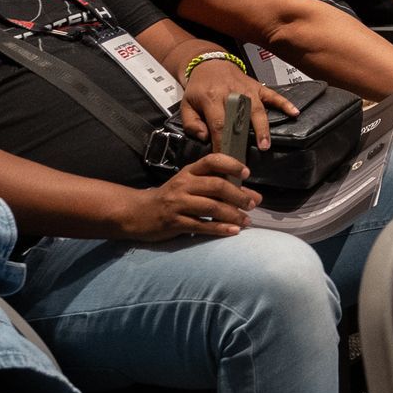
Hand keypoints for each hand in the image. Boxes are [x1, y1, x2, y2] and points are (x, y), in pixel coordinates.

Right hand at [114, 156, 257, 241]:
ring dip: (232, 214)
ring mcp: (177, 203)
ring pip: (210, 207)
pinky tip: (233, 231)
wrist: (138, 213)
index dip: (230, 164)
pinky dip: (219, 229)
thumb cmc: (172, 197)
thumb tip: (254, 196)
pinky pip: (201, 226)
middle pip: (216, 186)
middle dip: (238, 195)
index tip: (246, 173)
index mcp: (189, 171)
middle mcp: (183, 184)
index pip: (212, 161)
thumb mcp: (190, 184)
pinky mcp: (174, 222)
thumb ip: (219, 187)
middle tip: (252, 204)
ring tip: (247, 220)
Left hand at [177, 56, 297, 149]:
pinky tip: (294, 113)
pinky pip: (273, 95)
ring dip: (263, 126)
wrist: (209, 64)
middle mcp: (232, 93)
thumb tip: (206, 138)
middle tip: (254, 151)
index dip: (223, 141)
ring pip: (258, 109)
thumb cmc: (199, 88)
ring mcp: (247, 89)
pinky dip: (284, 103)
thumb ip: (192, 123)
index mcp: (211, 98)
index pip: (219, 123)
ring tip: (266, 144)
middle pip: (242, 116)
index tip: (227, 158)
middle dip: (248, 134)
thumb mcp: (186, 105)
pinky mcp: (257, 86)